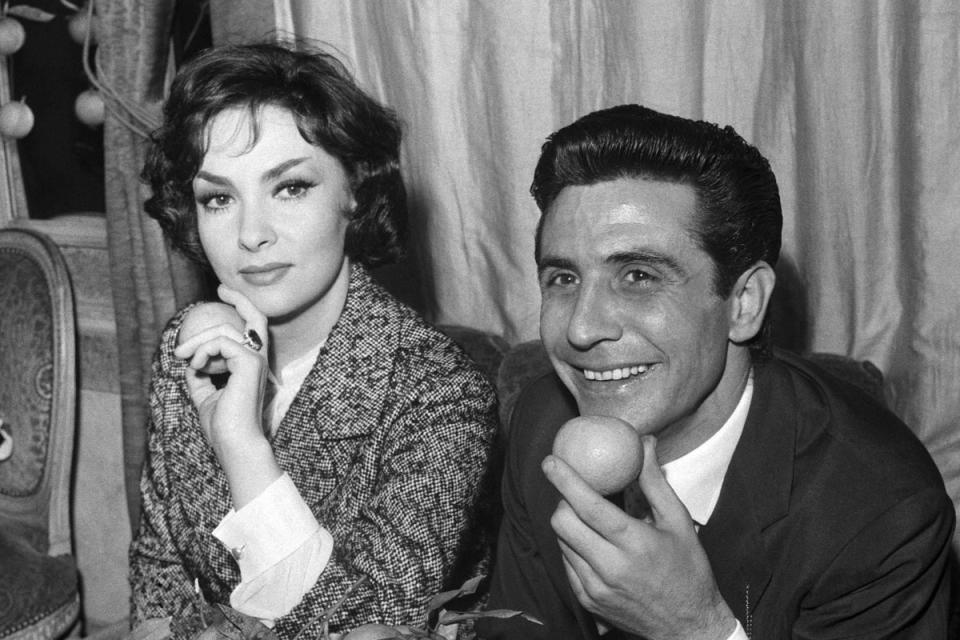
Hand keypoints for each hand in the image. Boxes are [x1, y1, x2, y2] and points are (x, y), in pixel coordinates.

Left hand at [173, 285, 279, 506]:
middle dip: (239, 299)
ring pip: (226, 331)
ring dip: (198, 341)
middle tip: (220, 289)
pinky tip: (195, 367)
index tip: (223, 294)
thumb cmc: (224, 427)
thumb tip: (190, 363)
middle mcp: (258, 360)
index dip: (240, 309)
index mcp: (251, 367)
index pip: (251, 331)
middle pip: (255, 317)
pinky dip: (203, 351)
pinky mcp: (249, 363)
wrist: (234, 444)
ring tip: (183, 357)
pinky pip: (222, 342)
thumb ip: (200, 378)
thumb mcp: (206, 397)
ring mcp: (256, 360)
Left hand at [543, 436, 736, 639]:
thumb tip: (644, 443)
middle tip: (576, 494)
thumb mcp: (678, 522)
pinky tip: (592, 545)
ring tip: (590, 520)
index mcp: (634, 543)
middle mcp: (610, 567)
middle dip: (563, 501)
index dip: (565, 480)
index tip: (550, 461)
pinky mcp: (588, 601)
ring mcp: (595, 587)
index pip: (588, 506)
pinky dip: (573, 548)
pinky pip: (566, 564)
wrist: (687, 626)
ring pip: (562, 542)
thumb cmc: (688, 569)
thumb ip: (655, 481)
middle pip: (563, 523)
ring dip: (569, 525)